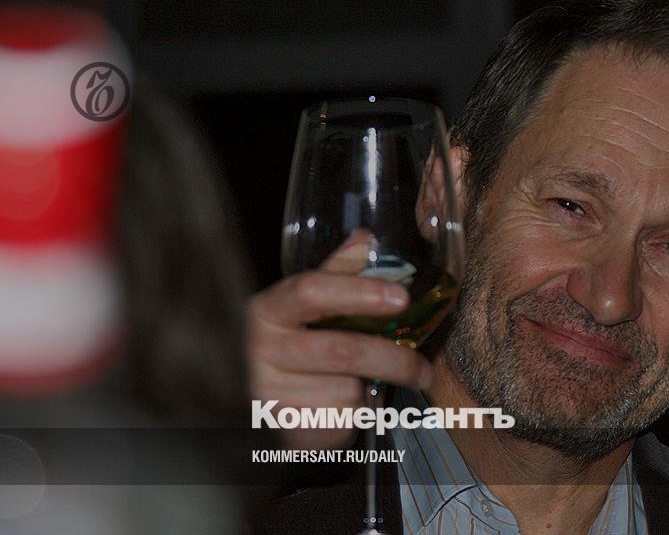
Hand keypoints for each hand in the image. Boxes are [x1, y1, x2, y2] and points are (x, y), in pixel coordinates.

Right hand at [247, 231, 434, 448]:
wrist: (241, 404)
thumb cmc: (284, 348)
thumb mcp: (300, 309)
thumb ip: (334, 275)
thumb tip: (367, 239)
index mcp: (266, 310)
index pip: (311, 290)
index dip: (359, 292)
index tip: (401, 297)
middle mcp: (257, 351)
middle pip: (343, 350)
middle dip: (395, 360)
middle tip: (424, 370)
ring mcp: (265, 395)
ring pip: (346, 393)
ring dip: (366, 393)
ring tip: (348, 387)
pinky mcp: (279, 432)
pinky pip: (340, 424)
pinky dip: (352, 419)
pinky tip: (334, 409)